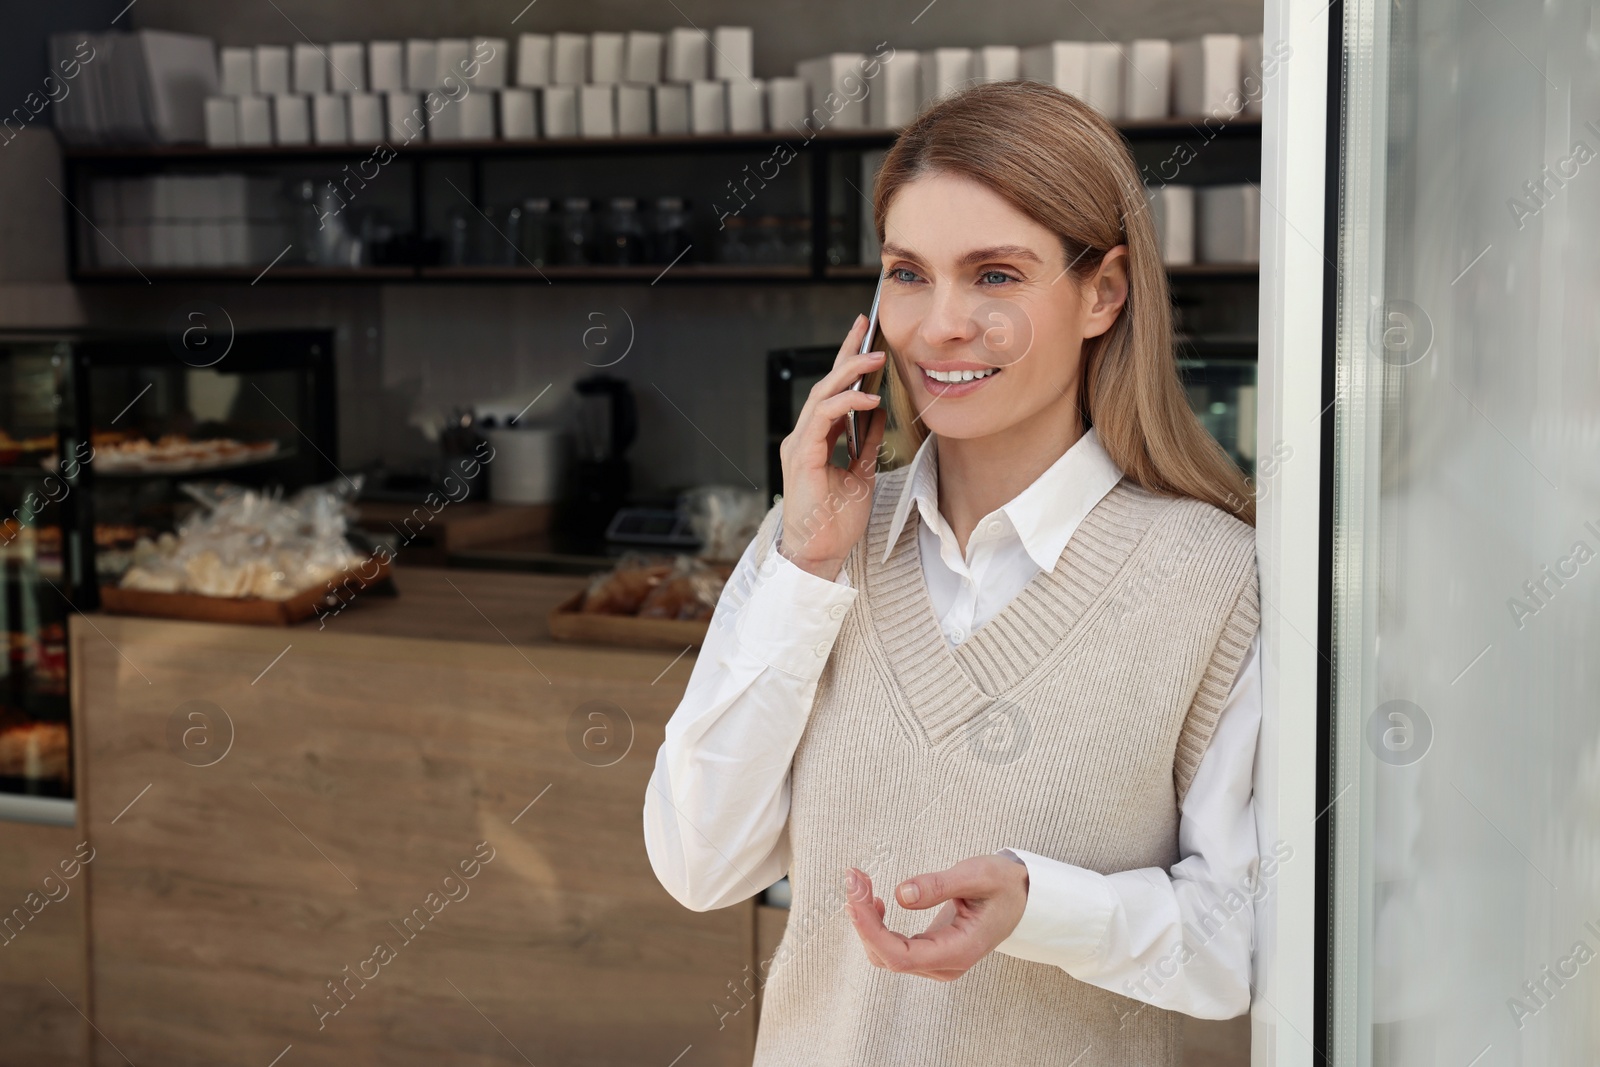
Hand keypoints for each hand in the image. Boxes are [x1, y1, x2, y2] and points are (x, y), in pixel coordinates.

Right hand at [775, 313, 887, 580]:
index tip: (864, 337)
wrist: (819, 553)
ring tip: (876, 358)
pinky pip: (823, 418)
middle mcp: (803, 437)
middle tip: (865, 326)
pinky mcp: (802, 456)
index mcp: (814, 440)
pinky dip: (846, 404)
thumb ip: (864, 443)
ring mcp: (799, 445)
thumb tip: (877, 415)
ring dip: (850, 373)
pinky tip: (869, 399)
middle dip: (846, 353)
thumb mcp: (859, 474)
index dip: (846, 363)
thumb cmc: (834, 521)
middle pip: (825, 384)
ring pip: (822, 395)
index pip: (832, 393)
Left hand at [843, 854, 1028, 980]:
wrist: (1021, 898)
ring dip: (866, 921)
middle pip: (887, 955)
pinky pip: (893, 947)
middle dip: (863, 918)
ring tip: (860, 883)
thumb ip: (940, 885)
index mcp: (960, 950)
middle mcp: (945, 964)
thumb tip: (900, 894)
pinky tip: (874, 901)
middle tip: (854, 877)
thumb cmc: (1003, 885)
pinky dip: (876, 924)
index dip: (871, 930)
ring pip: (885, 954)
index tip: (855, 899)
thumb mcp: (978, 874)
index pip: (902, 956)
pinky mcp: (929, 952)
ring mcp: (936, 962)